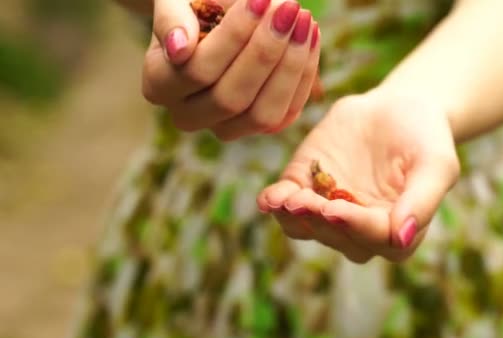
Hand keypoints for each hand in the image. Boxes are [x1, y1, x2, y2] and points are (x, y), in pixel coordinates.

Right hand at [142, 0, 320, 138]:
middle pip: (230, 98)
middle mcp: (188, 116)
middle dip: (266, 51)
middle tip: (290, 8)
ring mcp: (225, 128)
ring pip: (261, 115)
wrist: (214, 17)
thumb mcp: (177, 0)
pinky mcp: (259, 128)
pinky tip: (310, 37)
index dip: (233, 37)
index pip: (198, 70)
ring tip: (304, 21)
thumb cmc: (194, 4)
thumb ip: (171, 18)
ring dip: (290, 67)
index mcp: (159, 84)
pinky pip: (286, 114)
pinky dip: (303, 75)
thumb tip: (180, 49)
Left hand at [257, 89, 460, 262]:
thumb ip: (423, 201)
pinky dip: (275, 202)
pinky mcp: (305, 187)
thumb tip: (403, 237)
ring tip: (285, 200)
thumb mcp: (436, 164)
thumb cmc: (424, 136)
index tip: (336, 210)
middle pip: (337, 236)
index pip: (375, 238)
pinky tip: (269, 197)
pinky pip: (286, 204)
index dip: (354, 226)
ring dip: (294, 218)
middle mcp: (359, 228)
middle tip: (304, 201)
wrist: (395, 106)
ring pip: (306, 228)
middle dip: (319, 220)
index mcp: (395, 230)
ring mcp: (329, 209)